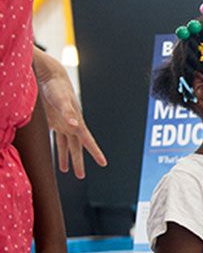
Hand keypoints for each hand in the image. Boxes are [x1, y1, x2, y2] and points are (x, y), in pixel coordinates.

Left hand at [33, 50, 106, 178]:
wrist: (49, 76)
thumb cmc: (57, 87)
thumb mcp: (62, 99)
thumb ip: (68, 112)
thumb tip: (74, 124)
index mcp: (77, 122)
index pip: (88, 141)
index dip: (96, 152)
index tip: (103, 163)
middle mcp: (72, 125)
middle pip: (76, 147)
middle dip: (78, 161)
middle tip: (80, 176)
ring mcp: (62, 123)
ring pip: (66, 145)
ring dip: (66, 157)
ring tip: (66, 170)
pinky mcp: (53, 121)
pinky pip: (55, 138)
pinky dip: (56, 147)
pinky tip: (54, 155)